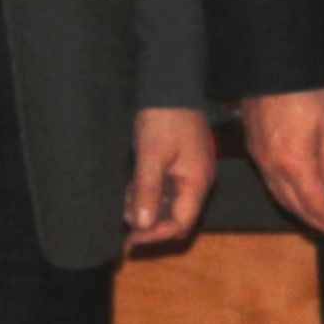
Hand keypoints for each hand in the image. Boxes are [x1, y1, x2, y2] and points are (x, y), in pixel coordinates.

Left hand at [126, 106, 217, 251]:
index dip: (155, 235)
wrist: (170, 83)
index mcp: (197, 181)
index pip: (180, 223)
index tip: (130, 240)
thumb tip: (140, 224)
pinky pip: (167, 188)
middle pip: (178, 217)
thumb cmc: (164, 116)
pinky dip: (149, 193)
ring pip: (170, 203)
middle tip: (125, 227)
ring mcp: (190, 172)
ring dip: (148, 208)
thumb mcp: (150, 155)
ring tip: (125, 202)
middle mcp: (198, 181)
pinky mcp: (180, 163)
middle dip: (151, 225)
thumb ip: (146, 190)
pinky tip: (132, 188)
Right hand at [242, 89, 323, 241]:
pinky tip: (297, 195)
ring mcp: (259, 157)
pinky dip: (286, 196)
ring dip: (301, 212)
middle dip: (318, 223)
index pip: (316, 204)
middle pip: (295, 207)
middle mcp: (272, 167)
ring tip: (320, 220)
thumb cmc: (306, 89)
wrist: (272, 63)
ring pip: (279, 197)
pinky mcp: (253, 146)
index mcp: (294, 163)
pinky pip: (270, 182)